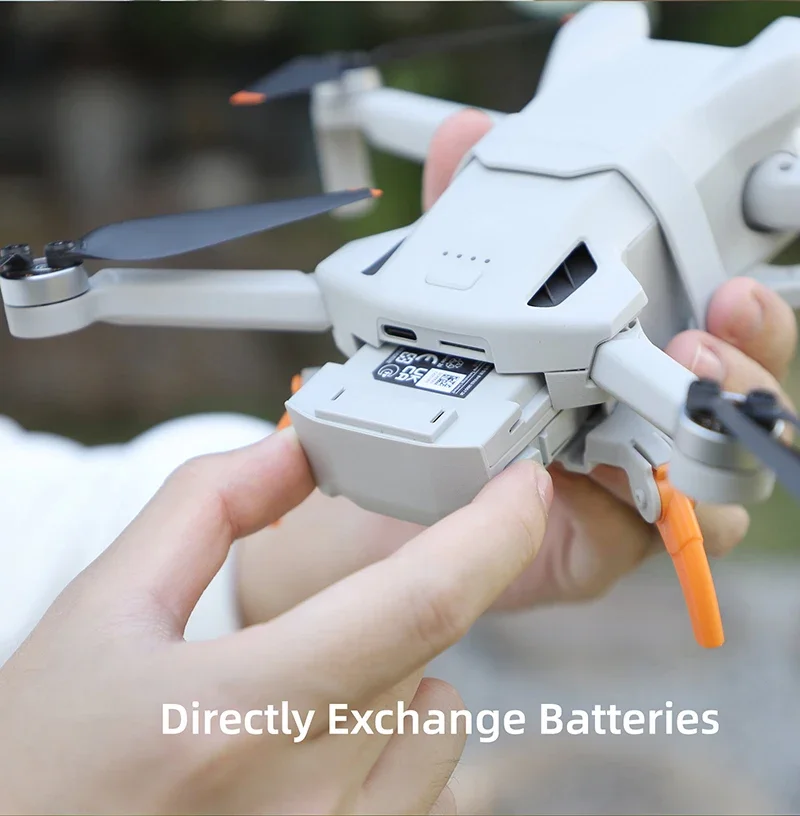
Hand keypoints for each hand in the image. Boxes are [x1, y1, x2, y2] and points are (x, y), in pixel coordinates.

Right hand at [0, 429, 551, 814]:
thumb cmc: (45, 759)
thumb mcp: (107, 608)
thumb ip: (208, 507)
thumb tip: (294, 452)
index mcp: (241, 714)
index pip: (417, 604)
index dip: (490, 532)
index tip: (522, 487)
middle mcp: (306, 801)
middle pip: (428, 646)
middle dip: (398, 591)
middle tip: (325, 602)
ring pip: (437, 712)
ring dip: (394, 669)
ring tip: (292, 690)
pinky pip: (422, 775)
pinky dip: (391, 732)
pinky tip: (308, 744)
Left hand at [239, 108, 796, 621]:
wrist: (390, 501)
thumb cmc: (432, 403)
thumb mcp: (444, 300)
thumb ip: (457, 222)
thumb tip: (464, 134)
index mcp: (621, 360)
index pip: (720, 334)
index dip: (749, 317)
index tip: (732, 289)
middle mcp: (640, 421)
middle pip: (741, 400)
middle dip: (746, 366)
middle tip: (711, 334)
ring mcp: (631, 484)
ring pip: (727, 470)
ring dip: (719, 434)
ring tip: (678, 397)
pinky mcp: (608, 540)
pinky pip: (672, 534)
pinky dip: (671, 506)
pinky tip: (628, 476)